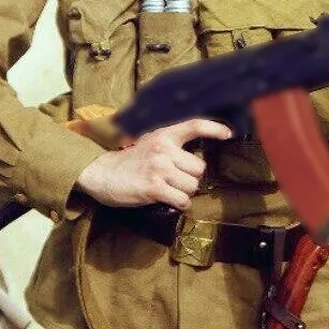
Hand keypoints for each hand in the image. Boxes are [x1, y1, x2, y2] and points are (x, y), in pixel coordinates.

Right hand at [75, 118, 231, 209]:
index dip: (214, 128)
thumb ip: (172, 146)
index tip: (228, 133)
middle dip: (192, 178)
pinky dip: (180, 203)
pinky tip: (169, 200)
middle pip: (199, 168)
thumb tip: (197, 160)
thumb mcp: (151, 143)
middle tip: (177, 180)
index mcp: (164, 134)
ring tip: (170, 190)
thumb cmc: (130, 161)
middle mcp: (164, 148)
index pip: (194, 125)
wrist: (100, 173)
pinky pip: (182, 199)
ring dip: (185, 192)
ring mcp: (159, 168)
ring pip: (192, 185)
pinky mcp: (153, 187)